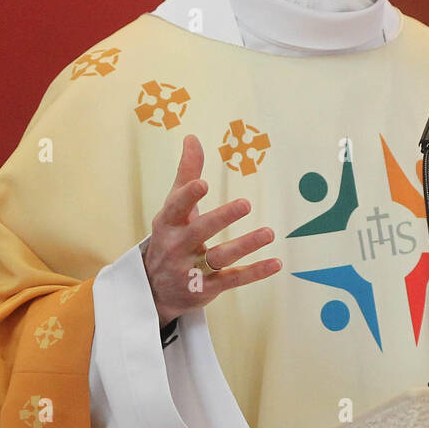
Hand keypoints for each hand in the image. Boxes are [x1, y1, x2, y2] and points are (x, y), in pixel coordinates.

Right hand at [144, 134, 281, 326]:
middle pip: (200, 231)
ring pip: (220, 257)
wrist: (153, 290)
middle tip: (245, 203)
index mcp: (168, 223)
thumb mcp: (173, 208)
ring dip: (245, 245)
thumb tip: (192, 137)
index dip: (189, 196)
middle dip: (221, 218)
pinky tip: (276, 262)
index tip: (203, 183)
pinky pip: (233, 280)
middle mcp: (178, 246)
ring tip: (269, 232)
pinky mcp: (206, 289)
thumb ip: (186, 173)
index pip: (176, 207)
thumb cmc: (170, 236)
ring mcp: (191, 270)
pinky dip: (255, 272)